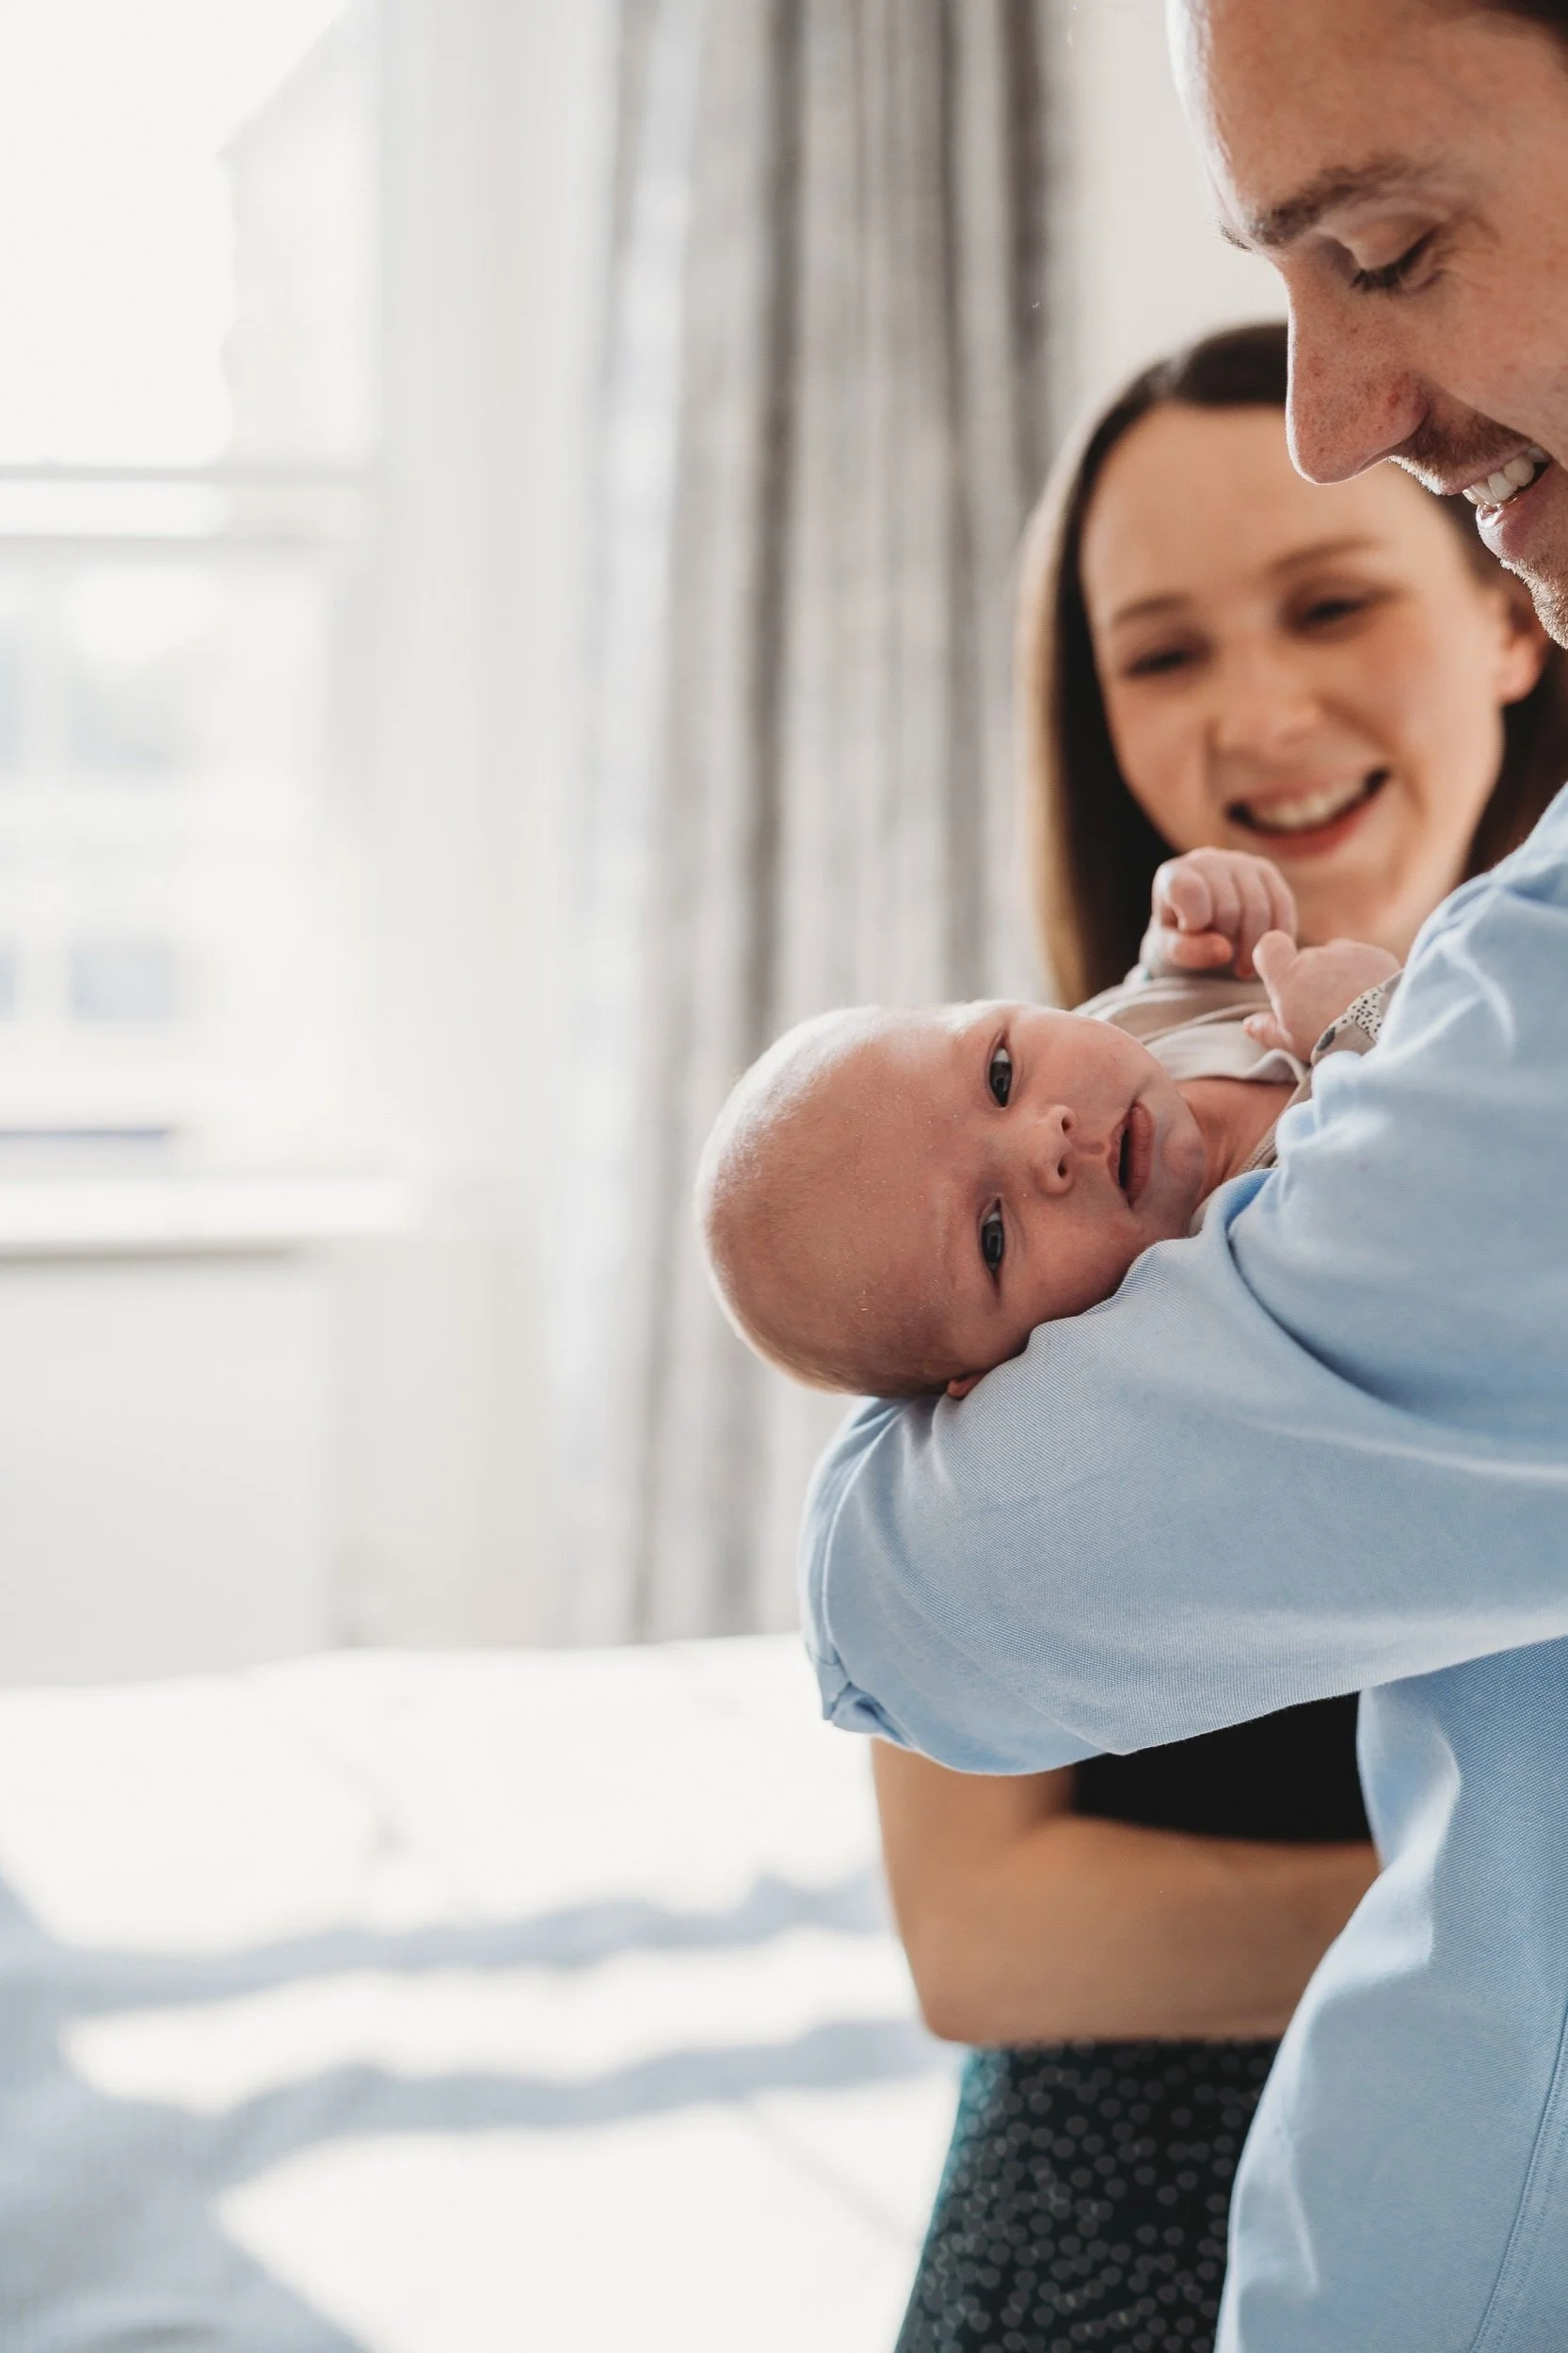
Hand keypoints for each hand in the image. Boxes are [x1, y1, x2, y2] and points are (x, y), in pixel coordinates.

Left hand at [1140, 848, 1296, 981]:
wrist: (1200, 921)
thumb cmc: (1180, 937)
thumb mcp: (1170, 950)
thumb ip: (1186, 951)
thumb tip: (1225, 951)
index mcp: (1173, 876)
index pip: (1188, 891)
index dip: (1195, 921)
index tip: (1194, 937)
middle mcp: (1208, 861)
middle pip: (1229, 908)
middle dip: (1227, 941)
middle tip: (1222, 957)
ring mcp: (1240, 863)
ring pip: (1259, 909)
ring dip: (1254, 946)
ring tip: (1242, 965)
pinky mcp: (1266, 872)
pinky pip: (1282, 905)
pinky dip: (1277, 936)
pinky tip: (1264, 953)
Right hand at [1245, 932, 1400, 1060]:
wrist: (1381, 1032)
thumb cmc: (1328, 1039)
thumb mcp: (1290, 1042)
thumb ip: (1267, 1029)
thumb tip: (1250, 1024)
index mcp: (1288, 975)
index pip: (1269, 945)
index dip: (1273, 957)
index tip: (1282, 975)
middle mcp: (1315, 955)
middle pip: (1308, 958)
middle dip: (1313, 977)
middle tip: (1324, 1009)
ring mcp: (1347, 952)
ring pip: (1337, 958)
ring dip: (1340, 974)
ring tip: (1352, 1005)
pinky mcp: (1376, 954)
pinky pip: (1365, 960)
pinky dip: (1366, 974)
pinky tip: (1371, 999)